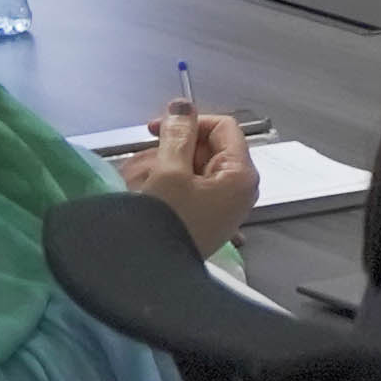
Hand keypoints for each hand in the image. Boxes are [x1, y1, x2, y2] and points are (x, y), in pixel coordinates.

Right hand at [118, 104, 256, 258]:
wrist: (151, 276)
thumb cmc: (164, 222)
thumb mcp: (169, 172)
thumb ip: (177, 134)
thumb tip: (183, 104)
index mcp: (241, 174)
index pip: (224, 127)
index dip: (190, 122)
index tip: (154, 128)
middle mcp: (238, 188)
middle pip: (205, 148)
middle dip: (169, 151)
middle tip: (143, 167)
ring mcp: (221, 204)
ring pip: (188, 169)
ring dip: (159, 170)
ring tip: (139, 189)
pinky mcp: (202, 217)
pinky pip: (182, 190)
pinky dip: (161, 188)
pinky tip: (144, 198)